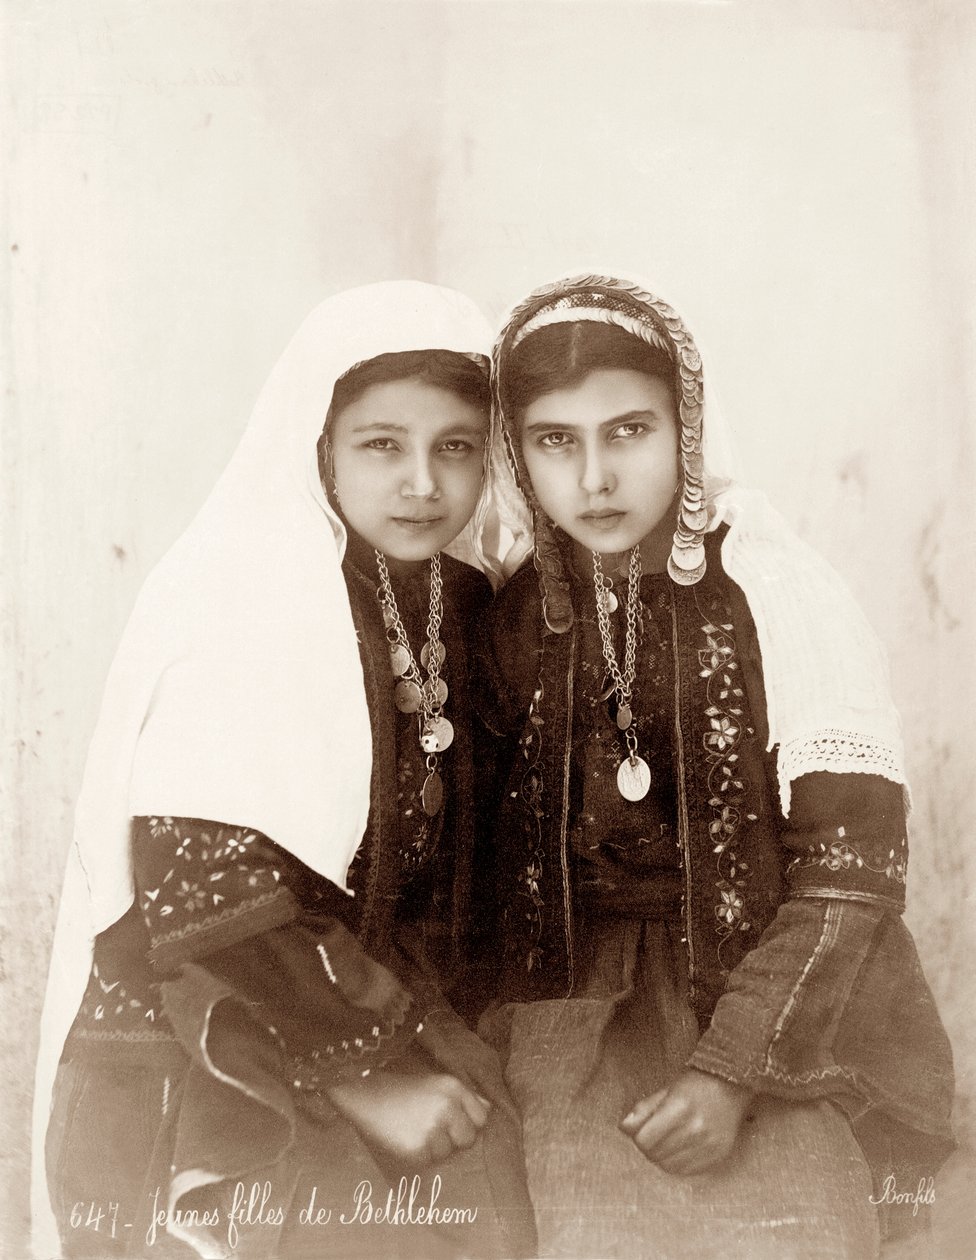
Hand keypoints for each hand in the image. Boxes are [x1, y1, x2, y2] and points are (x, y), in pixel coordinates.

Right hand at [327, 1070, 489, 1164]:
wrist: (365, 1092)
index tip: (453, 1123)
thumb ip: (465, 1097)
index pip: (481, 1118)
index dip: (468, 1123)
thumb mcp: (436, 1083)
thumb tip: (489, 1110)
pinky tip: (405, 1138)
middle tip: (430, 1128)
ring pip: (447, 1152)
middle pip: (468, 1139)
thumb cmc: (403, 1089)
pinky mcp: (417, 1149)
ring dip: (434, 1148)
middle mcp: (447, 1107)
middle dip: (453, 1139)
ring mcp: (432, 1129)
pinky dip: (419, 1156)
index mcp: (453, 1087)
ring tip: (414, 1130)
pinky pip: (429, 1161)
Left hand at [619, 1069, 753, 1175]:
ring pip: (669, 1167)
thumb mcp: (666, 1090)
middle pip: (655, 1155)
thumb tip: (624, 1128)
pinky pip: (687, 1172)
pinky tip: (680, 1149)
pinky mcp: (718, 1156)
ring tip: (667, 1142)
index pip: (644, 1139)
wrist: (732, 1086)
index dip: (637, 1137)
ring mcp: (708, 1145)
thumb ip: (644, 1109)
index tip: (640, 1130)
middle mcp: (695, 1129)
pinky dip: (678, 1164)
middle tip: (653, 1135)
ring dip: (662, 1157)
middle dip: (648, 1147)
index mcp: (679, 1108)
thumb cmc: (695, 1085)